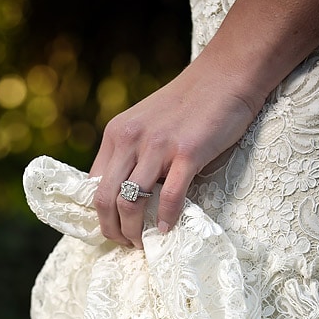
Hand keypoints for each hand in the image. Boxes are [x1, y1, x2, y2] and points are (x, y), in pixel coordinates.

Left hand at [90, 54, 262, 247]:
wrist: (225, 76)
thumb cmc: (189, 104)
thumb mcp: (146, 124)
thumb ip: (133, 153)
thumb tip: (125, 194)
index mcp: (117, 134)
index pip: (92, 183)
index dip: (98, 212)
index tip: (111, 228)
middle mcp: (130, 140)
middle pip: (105, 198)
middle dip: (111, 229)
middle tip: (125, 243)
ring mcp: (157, 147)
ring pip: (131, 202)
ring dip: (134, 231)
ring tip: (142, 242)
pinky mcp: (186, 153)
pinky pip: (169, 197)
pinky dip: (165, 219)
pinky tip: (166, 229)